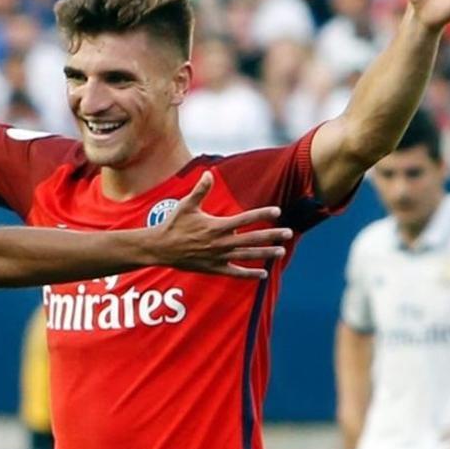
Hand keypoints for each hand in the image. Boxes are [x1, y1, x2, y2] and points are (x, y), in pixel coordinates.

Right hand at [153, 172, 292, 277]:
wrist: (160, 249)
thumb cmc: (173, 225)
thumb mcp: (186, 205)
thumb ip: (200, 190)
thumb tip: (208, 174)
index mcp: (216, 226)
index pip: (244, 219)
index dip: (262, 214)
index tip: (277, 210)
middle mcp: (220, 243)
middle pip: (251, 239)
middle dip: (271, 236)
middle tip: (289, 233)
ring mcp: (218, 257)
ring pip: (247, 256)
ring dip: (265, 254)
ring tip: (280, 252)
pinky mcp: (214, 269)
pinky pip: (235, 273)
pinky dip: (249, 274)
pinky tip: (263, 274)